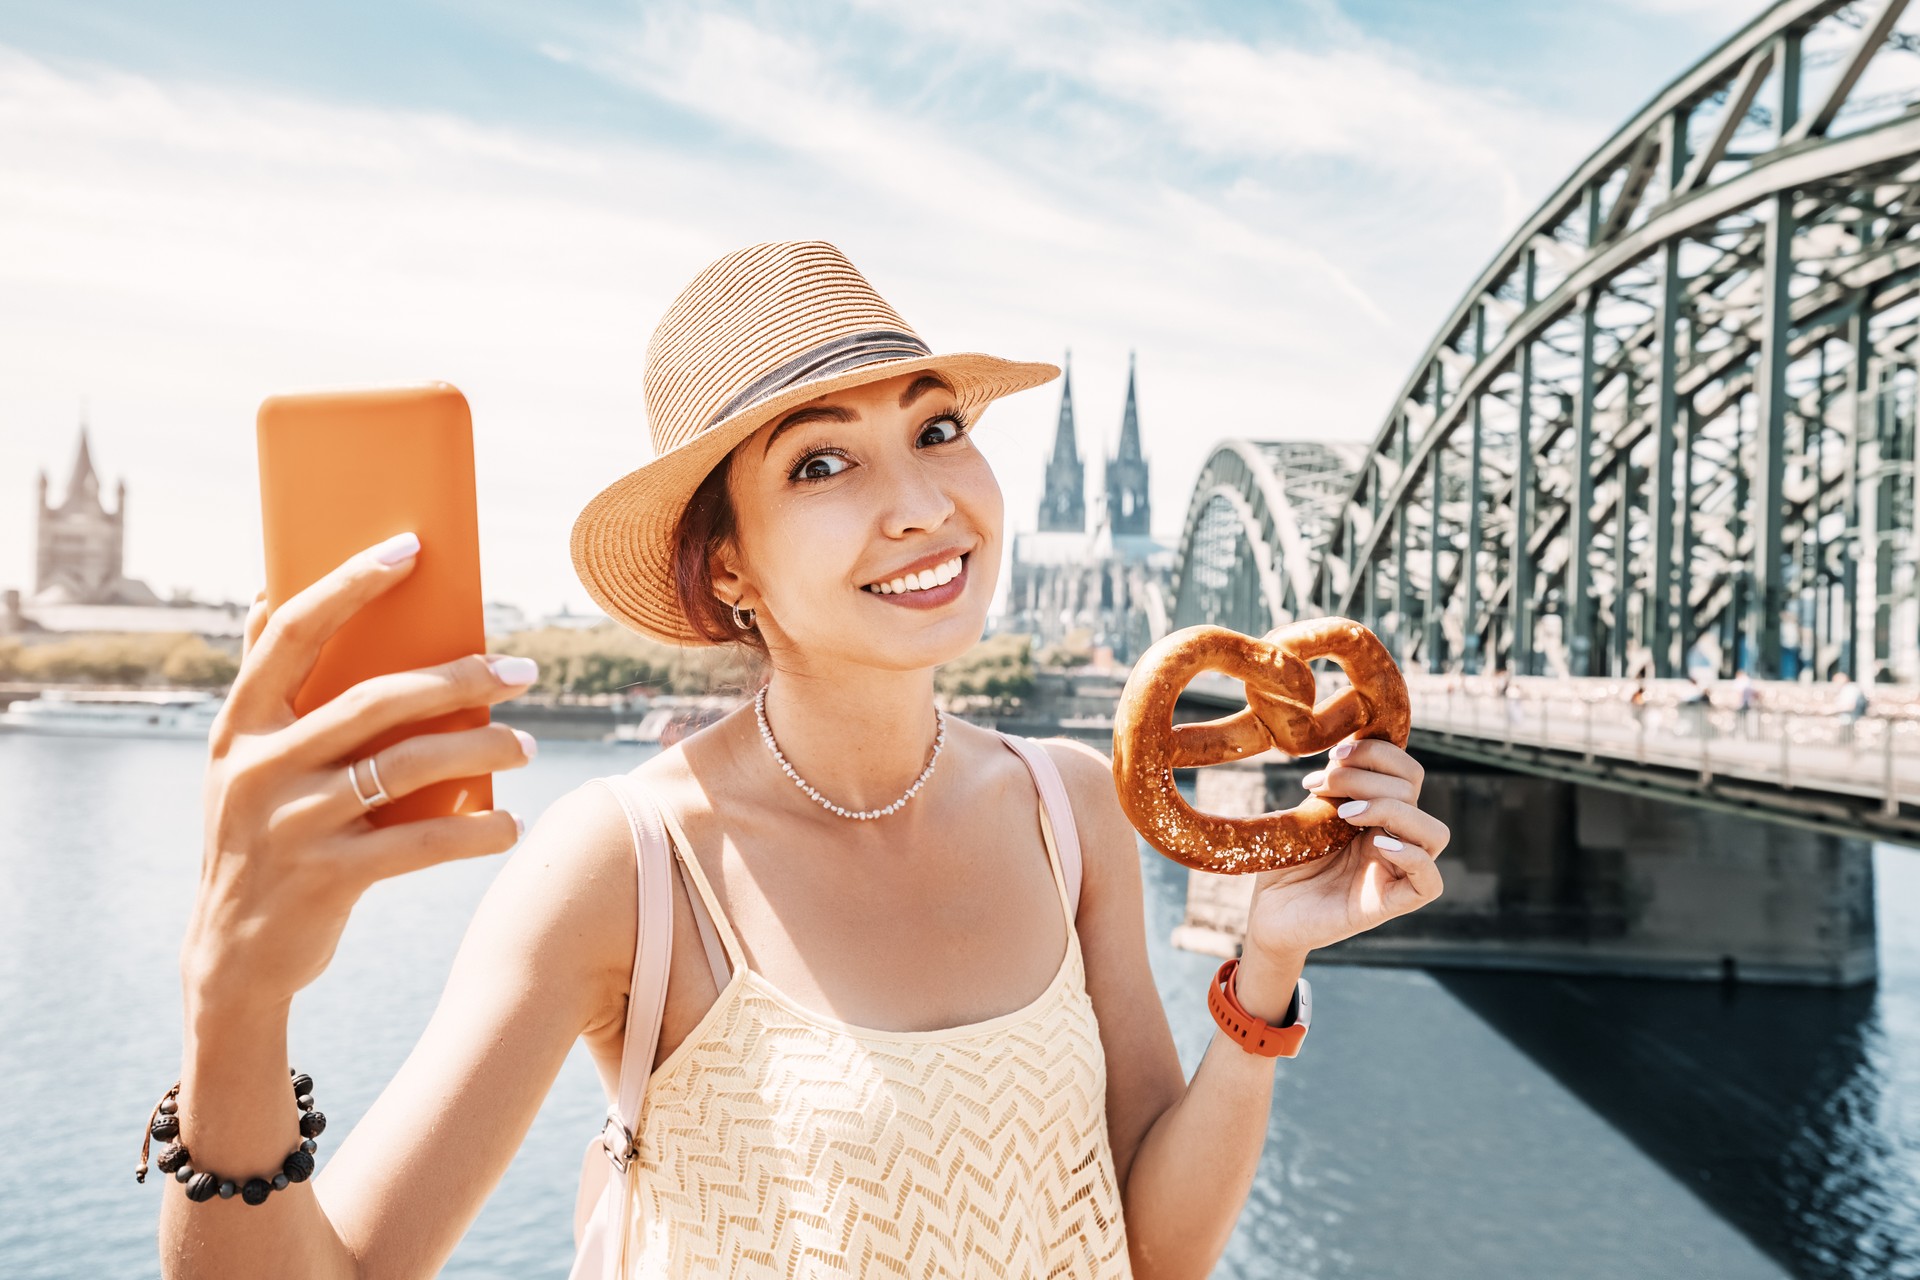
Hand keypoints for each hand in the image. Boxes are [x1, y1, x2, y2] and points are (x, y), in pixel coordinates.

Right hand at [183, 532, 537, 1012]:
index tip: (411, 546)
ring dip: (481, 750)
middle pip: (374, 700)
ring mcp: (291, 826)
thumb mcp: (240, 761)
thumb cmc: (258, 835)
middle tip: (522, 672)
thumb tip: (263, 590)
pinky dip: (474, 832)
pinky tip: (510, 824)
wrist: (234, 956)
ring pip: (407, 768)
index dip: (347, 584)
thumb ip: (262, 685)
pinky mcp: (327, 879)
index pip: (291, 634)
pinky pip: (419, 843)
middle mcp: (257, 768)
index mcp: (238, 725)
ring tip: (527, 745)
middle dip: (459, 679)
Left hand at [1241, 738, 1448, 962]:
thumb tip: (1343, 754)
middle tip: (1322, 785)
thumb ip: (1330, 790)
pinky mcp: (1390, 904)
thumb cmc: (1285, 863)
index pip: (1405, 772)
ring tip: (1348, 815)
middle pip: (1414, 792)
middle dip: (1365, 776)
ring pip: (1435, 833)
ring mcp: (1394, 871)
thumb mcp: (1305, 816)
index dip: (1378, 752)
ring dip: (1394, 810)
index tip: (1335, 753)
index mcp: (1376, 814)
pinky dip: (1413, 857)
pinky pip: (1430, 882)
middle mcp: (1392, 838)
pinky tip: (1378, 844)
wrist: (1268, 912)